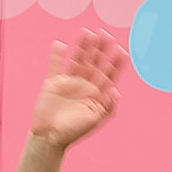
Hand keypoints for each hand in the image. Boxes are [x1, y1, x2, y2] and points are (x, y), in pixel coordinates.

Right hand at [30, 31, 125, 150]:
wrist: (50, 138)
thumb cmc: (73, 132)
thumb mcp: (94, 121)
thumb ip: (107, 107)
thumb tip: (116, 92)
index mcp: (97, 94)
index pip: (109, 74)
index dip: (115, 63)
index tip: (121, 51)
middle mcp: (85, 85)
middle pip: (94, 62)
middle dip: (100, 49)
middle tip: (106, 34)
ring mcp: (69, 82)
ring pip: (77, 60)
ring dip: (82, 47)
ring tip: (87, 32)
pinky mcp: (53, 83)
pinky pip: (55, 66)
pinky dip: (56, 56)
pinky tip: (60, 44)